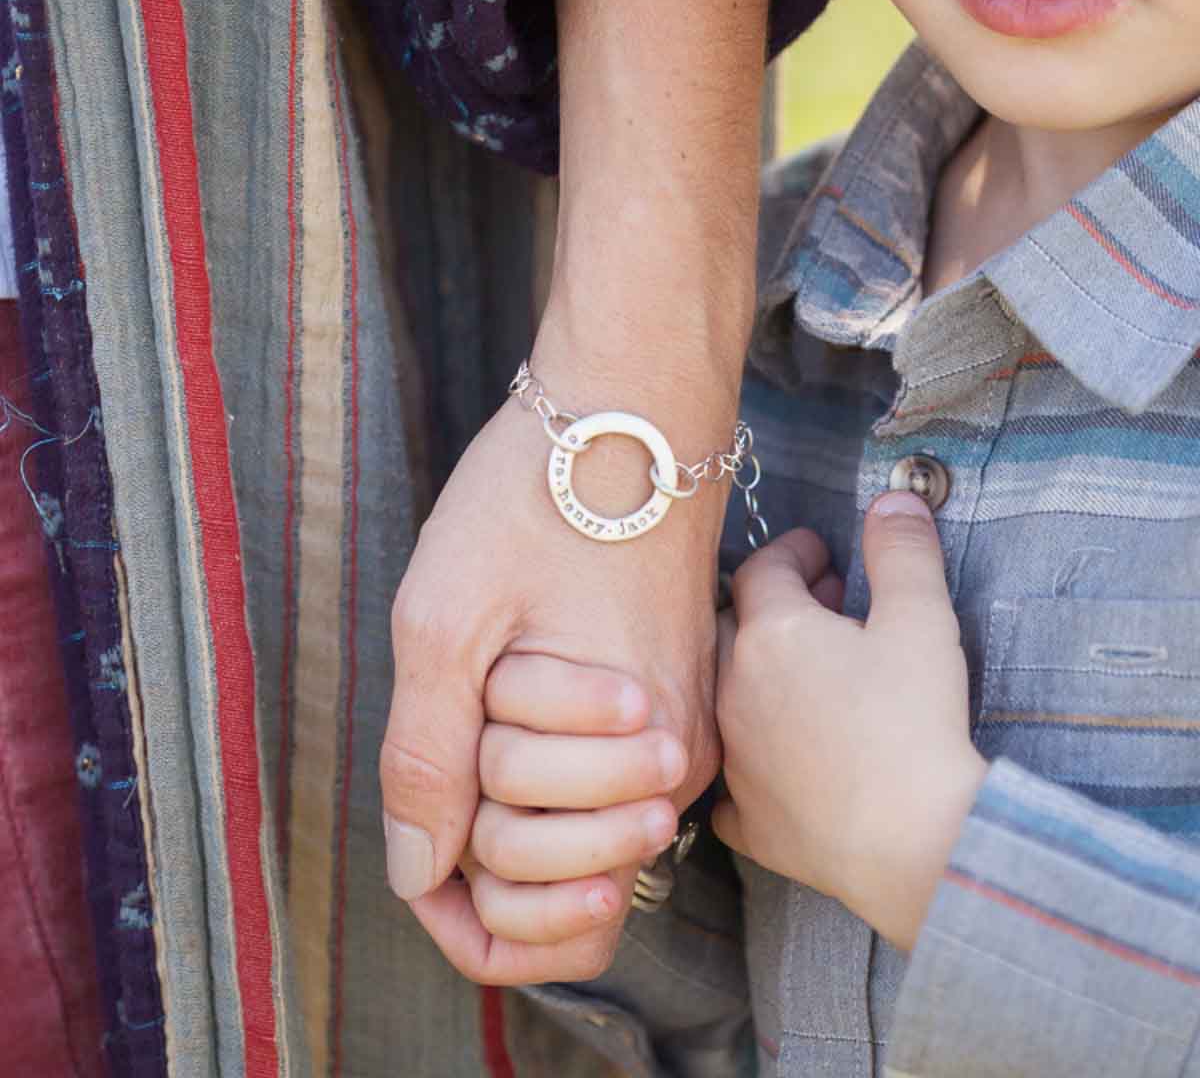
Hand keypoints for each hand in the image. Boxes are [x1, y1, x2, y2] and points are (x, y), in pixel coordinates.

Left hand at [383, 387, 724, 984]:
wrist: (632, 406)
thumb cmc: (541, 495)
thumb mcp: (445, 620)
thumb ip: (425, 760)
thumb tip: (418, 871)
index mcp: (634, 762)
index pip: (546, 920)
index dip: (460, 911)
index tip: (422, 842)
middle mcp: (672, 767)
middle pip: (548, 881)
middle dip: (481, 816)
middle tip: (483, 703)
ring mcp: (676, 734)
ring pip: (569, 830)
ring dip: (510, 778)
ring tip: (509, 677)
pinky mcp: (672, 700)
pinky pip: (594, 780)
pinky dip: (538, 753)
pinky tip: (524, 679)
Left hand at [712, 493, 987, 952]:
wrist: (913, 842)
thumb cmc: (915, 724)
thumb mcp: (922, 619)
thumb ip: (903, 551)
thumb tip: (894, 499)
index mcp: (770, 634)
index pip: (764, 569)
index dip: (794, 553)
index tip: (822, 554)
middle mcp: (732, 690)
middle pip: (730, 627)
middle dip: (771, 609)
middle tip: (823, 610)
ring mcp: (733, 758)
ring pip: (724, 699)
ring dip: (758, 679)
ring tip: (809, 679)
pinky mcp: (746, 820)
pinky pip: (732, 784)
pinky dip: (751, 767)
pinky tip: (778, 766)